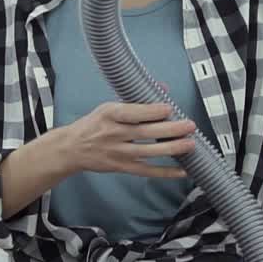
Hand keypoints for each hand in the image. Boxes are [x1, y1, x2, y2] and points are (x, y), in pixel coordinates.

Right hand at [57, 102, 196, 178]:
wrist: (72, 148)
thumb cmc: (93, 125)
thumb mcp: (109, 106)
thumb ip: (136, 99)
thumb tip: (162, 88)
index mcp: (109, 115)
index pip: (132, 113)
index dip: (151, 112)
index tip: (168, 108)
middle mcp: (113, 134)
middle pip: (145, 133)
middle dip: (170, 129)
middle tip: (189, 125)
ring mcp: (118, 153)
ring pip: (148, 152)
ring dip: (171, 149)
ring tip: (190, 144)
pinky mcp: (122, 167)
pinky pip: (147, 171)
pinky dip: (165, 172)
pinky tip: (181, 170)